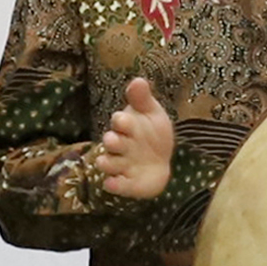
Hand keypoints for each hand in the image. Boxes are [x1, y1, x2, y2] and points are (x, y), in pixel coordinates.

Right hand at [94, 76, 175, 202]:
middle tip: (114, 141)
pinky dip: (114, 185)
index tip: (123, 119)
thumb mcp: (151, 114)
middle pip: (111, 143)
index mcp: (126, 126)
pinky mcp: (127, 183)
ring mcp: (122, 164)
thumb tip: (138, 80)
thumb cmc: (151, 132)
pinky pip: (117, 185)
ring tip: (105, 162)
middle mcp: (120, 145)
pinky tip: (112, 184)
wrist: (160, 158)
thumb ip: (143, 99)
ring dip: (107, 163)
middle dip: (112, 142)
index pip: (119, 121)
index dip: (121, 121)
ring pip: (108, 164)